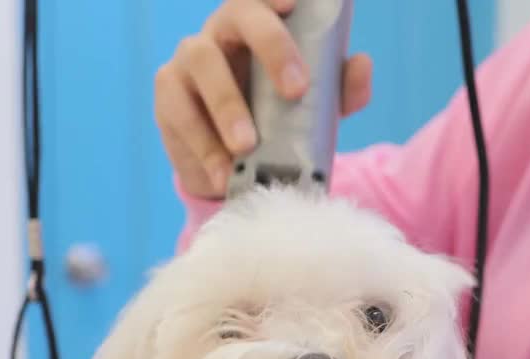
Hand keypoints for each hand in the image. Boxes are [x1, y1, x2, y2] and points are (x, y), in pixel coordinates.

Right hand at [154, 0, 373, 199]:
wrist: (233, 168)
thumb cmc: (276, 120)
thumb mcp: (314, 108)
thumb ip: (340, 88)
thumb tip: (361, 65)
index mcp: (258, 23)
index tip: (294, 4)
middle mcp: (221, 32)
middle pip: (237, 16)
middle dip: (270, 46)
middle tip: (295, 90)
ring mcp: (188, 61)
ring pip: (202, 63)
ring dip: (227, 105)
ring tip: (247, 145)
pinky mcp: (167, 98)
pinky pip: (179, 113)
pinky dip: (203, 145)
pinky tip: (222, 171)